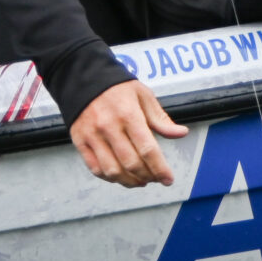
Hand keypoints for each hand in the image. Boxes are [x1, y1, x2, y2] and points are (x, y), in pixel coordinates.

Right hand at [69, 80, 185, 186]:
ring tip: (140, 181)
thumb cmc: (117, 88)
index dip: (160, 168)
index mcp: (128, 114)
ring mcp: (92, 135)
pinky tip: (120, 176)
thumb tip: (181, 133)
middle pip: (131, 163)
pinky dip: (110, 178)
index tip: (168, 178)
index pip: (147, 149)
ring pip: (112, 170)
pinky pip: (95, 168)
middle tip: (156, 178)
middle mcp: (109, 126)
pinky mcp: (80, 141)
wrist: (84, 78)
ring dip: (130, 182)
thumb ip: (160, 119)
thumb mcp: (143, 96)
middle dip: (148, 176)